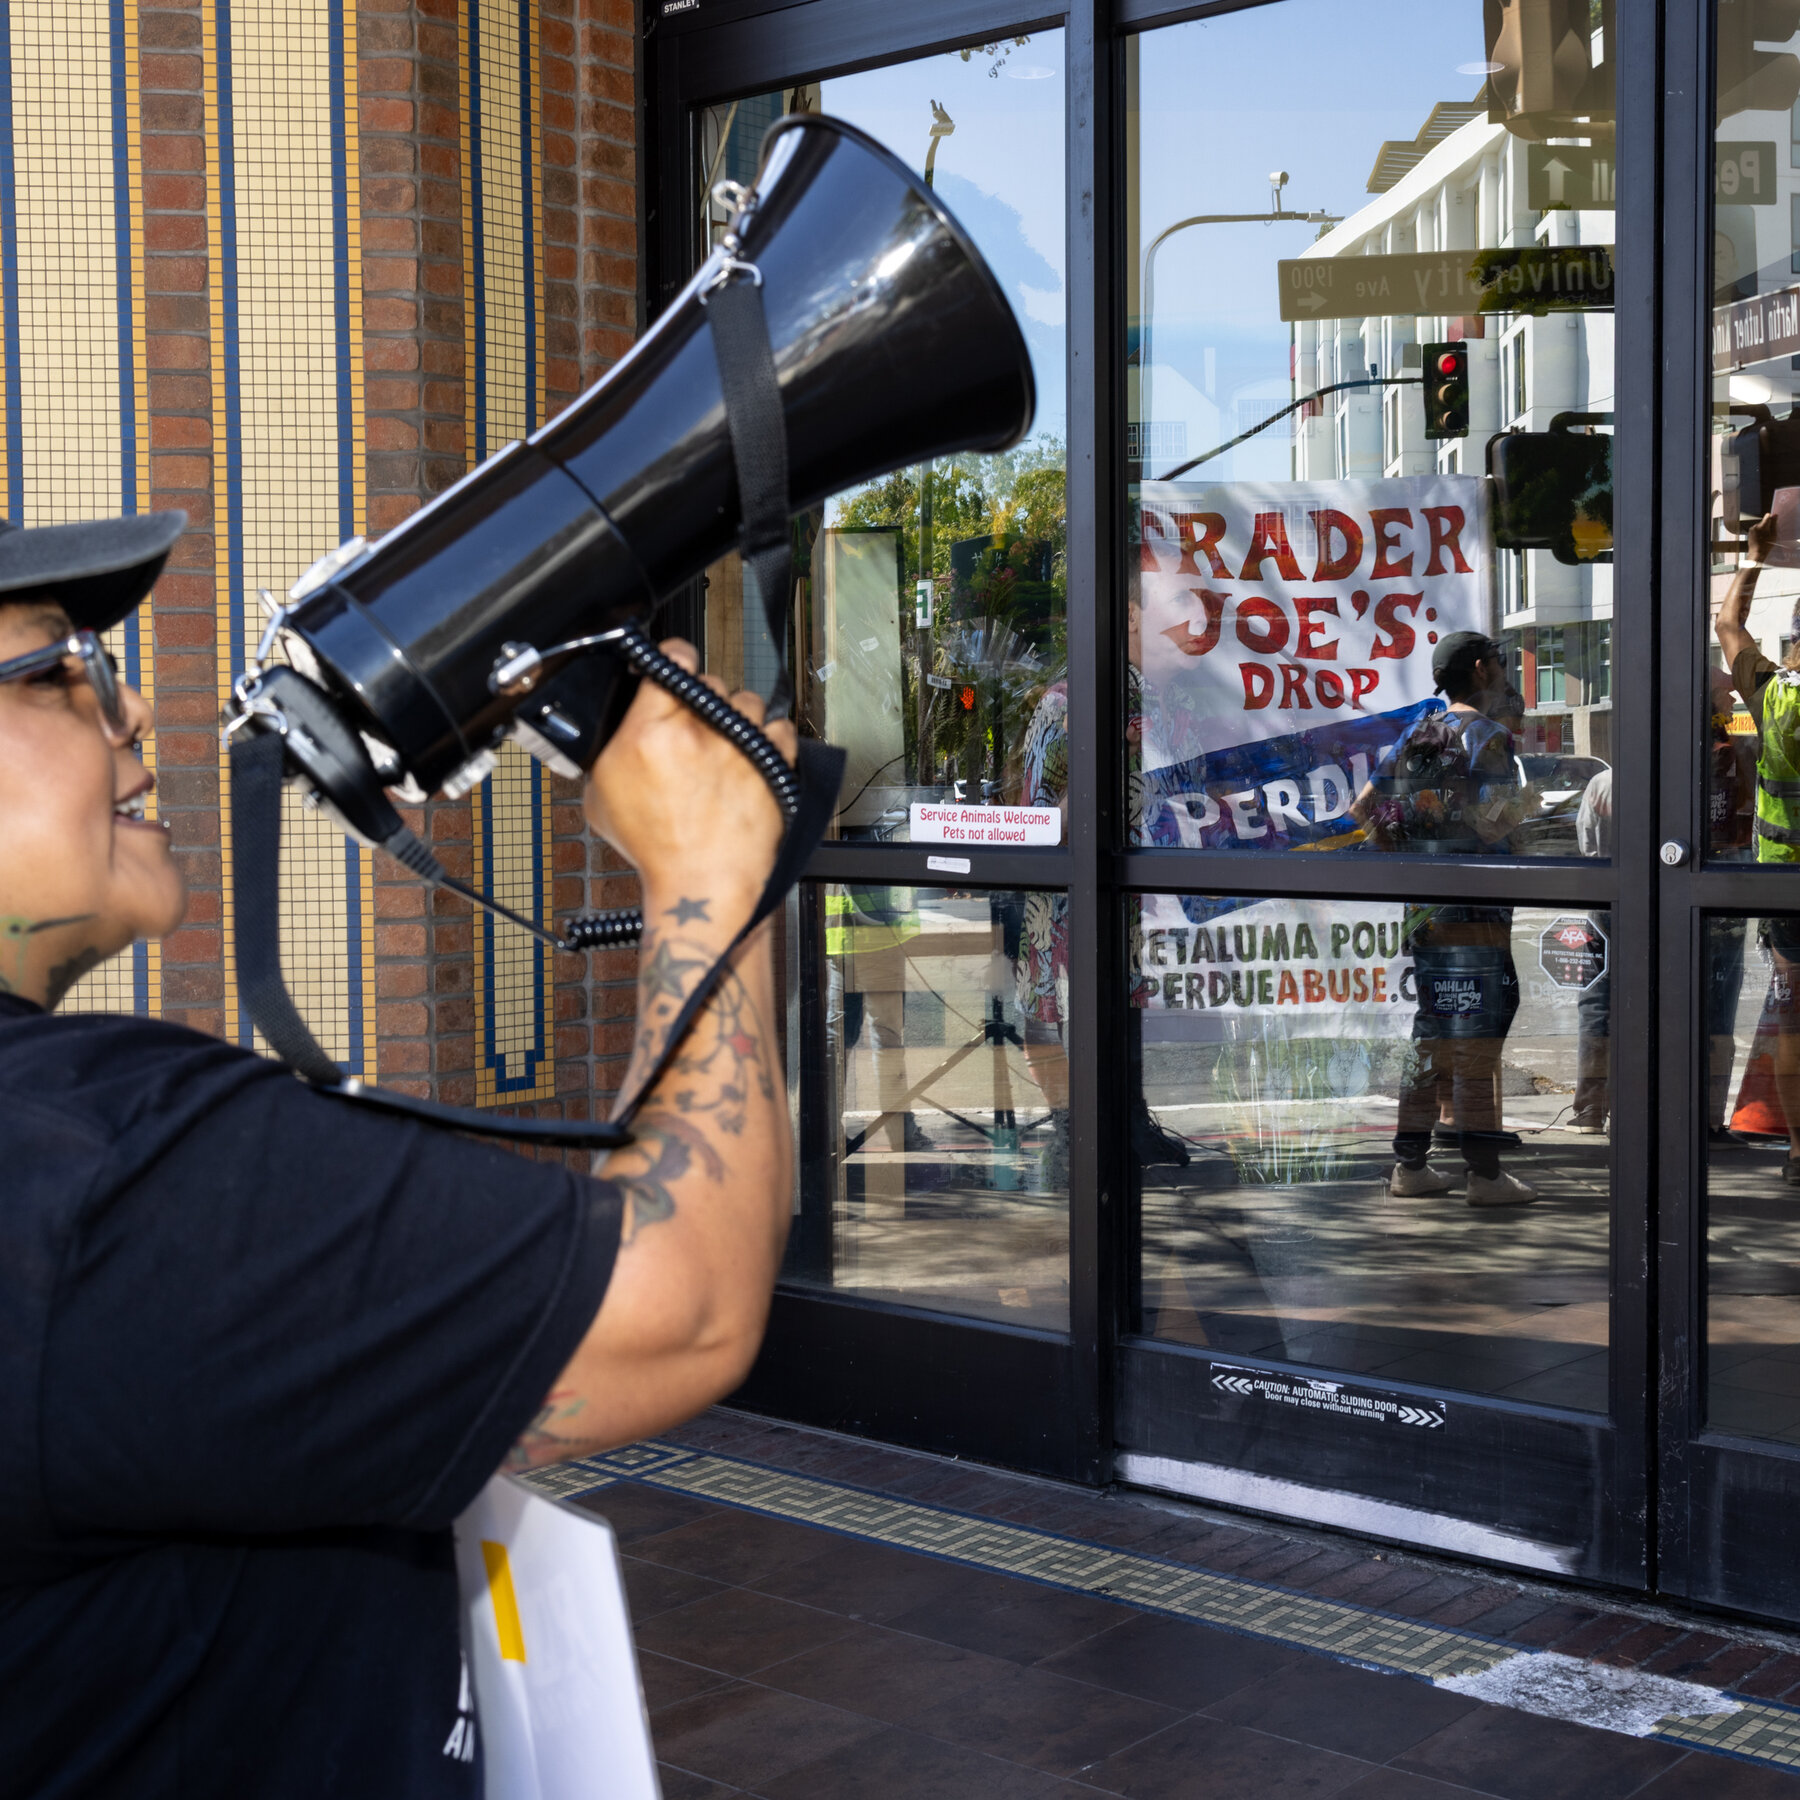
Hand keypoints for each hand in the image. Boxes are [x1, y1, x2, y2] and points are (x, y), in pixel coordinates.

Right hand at [583, 639, 796, 907]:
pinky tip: (752, 758)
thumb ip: (610, 750)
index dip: (673, 657)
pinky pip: (779, 728)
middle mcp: (699, 732)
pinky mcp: (773, 764)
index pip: (669, 660)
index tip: (675, 663)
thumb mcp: (602, 798)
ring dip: (737, 718)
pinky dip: (770, 738)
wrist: (702, 886)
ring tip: (725, 749)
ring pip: (746, 701)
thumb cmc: (656, 850)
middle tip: (695, 732)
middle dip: (703, 701)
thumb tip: (619, 724)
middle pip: (708, 681)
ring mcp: (741, 746)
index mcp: (649, 733)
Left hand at [1749, 509, 1779, 566]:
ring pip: (1760, 525)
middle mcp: (1754, 526)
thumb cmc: (1766, 545)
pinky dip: (1760, 532)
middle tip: (1770, 533)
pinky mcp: (1749, 533)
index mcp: (1761, 526)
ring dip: (1763, 529)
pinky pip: (1756, 529)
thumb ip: (1774, 524)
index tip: (1774, 522)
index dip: (1771, 518)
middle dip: (1768, 525)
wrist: (1756, 553)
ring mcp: (1751, 529)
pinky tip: (1761, 538)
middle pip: (1763, 522)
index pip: (1767, 516)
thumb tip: (1775, 515)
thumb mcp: (1773, 534)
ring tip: (1765, 537)